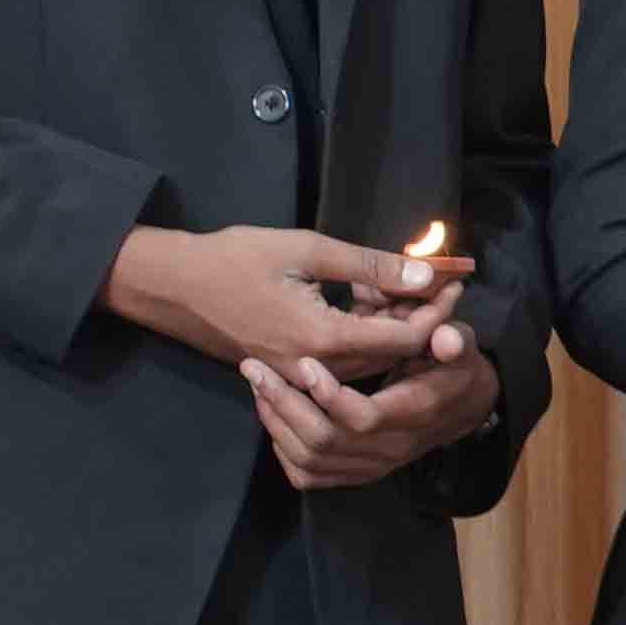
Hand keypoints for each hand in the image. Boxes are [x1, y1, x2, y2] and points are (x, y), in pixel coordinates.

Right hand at [102, 221, 467, 380]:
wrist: (170, 286)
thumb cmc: (233, 259)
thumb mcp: (306, 249)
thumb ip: (369, 265)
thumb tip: (425, 273)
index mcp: (325, 339)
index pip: (406, 339)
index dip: (438, 311)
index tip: (455, 282)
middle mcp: (317, 368)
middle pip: (392, 353)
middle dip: (418, 316)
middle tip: (427, 278)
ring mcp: (300, 376)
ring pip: (369, 361)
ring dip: (389, 326)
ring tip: (389, 284)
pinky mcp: (288, 372)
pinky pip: (341, 363)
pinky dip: (361, 334)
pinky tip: (358, 300)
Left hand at [241, 329, 503, 490]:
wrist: (461, 406)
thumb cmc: (451, 367)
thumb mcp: (460, 345)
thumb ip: (452, 340)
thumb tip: (444, 340)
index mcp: (417, 414)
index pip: (365, 418)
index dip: (329, 395)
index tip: (304, 363)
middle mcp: (393, 448)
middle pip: (325, 440)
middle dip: (284, 404)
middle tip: (255, 369)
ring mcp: (373, 465)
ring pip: (309, 459)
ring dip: (276, 423)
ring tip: (258, 386)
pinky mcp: (357, 473)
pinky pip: (308, 475)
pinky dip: (283, 449)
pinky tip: (274, 417)